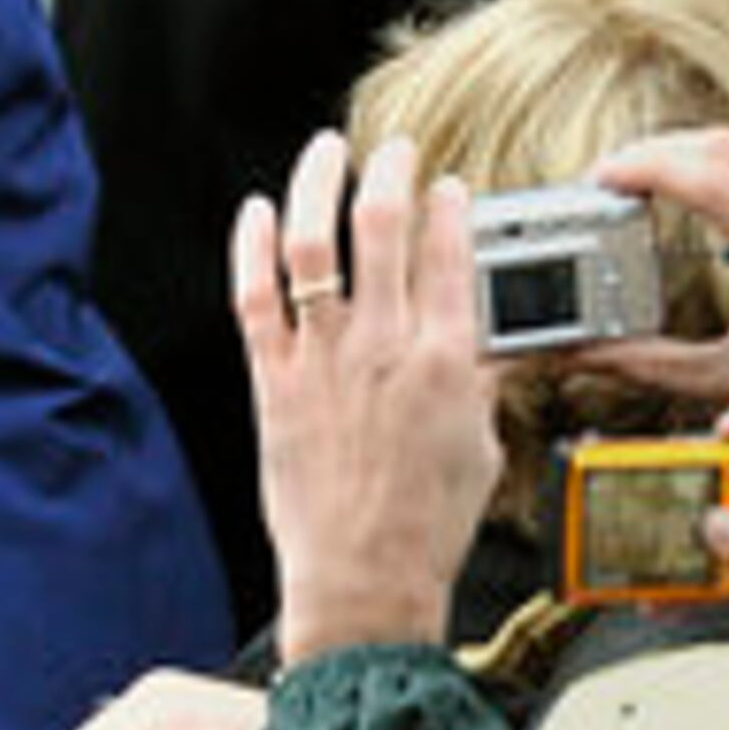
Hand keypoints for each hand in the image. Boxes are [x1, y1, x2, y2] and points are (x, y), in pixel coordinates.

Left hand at [240, 132, 502, 662]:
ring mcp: (322, 359)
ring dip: (318, 186)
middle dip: (390, 175)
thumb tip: (474, 342)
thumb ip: (473, 381)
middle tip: (394, 153)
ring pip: (313, 246)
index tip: (449, 187)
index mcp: (446, 362)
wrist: (363, 577)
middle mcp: (382, 348)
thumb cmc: (424, 524)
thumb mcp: (478, 444)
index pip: (451, 257)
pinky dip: (250, 246)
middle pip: (383, 230)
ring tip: (327, 152)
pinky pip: (254, 296)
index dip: (450, 209)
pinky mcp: (273, 380)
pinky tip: (255, 211)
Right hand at [580, 126, 728, 405]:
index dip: (648, 167)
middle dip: (653, 154)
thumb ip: (649, 362)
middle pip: (719, 149)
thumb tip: (576, 354)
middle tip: (610, 177)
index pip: (713, 182)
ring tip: (648, 188)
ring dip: (687, 163)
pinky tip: (714, 206)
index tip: (603, 175)